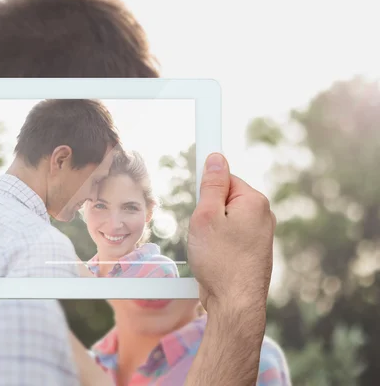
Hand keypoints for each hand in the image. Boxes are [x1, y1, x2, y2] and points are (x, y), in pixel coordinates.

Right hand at [188, 153, 275, 313]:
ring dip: (212, 231)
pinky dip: (219, 245)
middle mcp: (263, 216)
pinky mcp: (254, 252)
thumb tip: (216, 158)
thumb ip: (211, 185)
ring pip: (227, 221)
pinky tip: (215, 259)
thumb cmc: (220, 261)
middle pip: (226, 200)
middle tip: (202, 231)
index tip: (199, 206)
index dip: (206, 191)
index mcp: (254, 202)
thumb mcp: (206, 216)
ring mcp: (260, 236)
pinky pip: (231, 237)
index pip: (225, 178)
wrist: (235, 304)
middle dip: (208, 213)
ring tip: (208, 249)